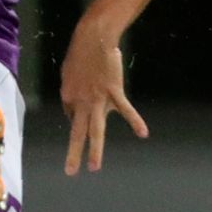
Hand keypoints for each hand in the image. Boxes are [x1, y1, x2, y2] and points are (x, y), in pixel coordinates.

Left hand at [59, 17, 146, 175]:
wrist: (94, 38)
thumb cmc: (81, 54)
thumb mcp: (69, 73)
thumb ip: (72, 91)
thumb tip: (75, 106)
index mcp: (68, 97)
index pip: (73, 116)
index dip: (79, 115)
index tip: (85, 106)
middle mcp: (80, 102)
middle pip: (77, 132)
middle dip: (74, 154)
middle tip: (71, 172)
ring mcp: (97, 100)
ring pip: (96, 129)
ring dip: (95, 149)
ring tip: (94, 167)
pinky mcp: (113, 92)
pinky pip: (125, 110)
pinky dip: (135, 121)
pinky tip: (143, 133)